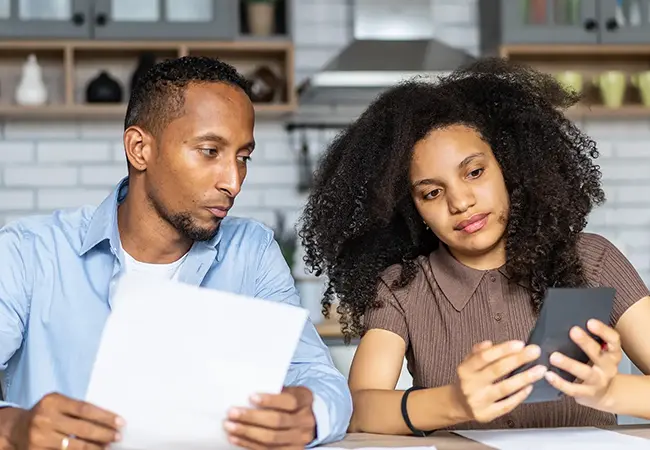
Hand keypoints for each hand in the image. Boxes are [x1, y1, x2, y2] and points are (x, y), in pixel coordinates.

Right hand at [9, 392, 123, 449]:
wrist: (16, 429)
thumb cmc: (45, 413)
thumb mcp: (58, 404)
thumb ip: (77, 409)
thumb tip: (107, 419)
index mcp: (53, 401)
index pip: (84, 409)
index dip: (104, 416)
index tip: (120, 422)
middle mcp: (45, 419)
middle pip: (82, 428)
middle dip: (103, 434)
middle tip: (118, 436)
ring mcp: (39, 437)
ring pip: (74, 446)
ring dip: (94, 447)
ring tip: (107, 447)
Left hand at [224, 386, 315, 448]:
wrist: (306, 421)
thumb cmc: (290, 402)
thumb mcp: (287, 391)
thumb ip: (273, 391)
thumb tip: (245, 392)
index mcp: (305, 400)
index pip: (290, 401)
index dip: (270, 400)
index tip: (251, 397)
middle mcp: (305, 420)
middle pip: (278, 421)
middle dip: (252, 417)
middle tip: (233, 413)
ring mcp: (300, 439)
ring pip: (272, 439)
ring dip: (247, 433)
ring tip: (230, 426)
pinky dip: (249, 444)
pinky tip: (237, 438)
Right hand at [455, 340, 546, 422]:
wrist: (459, 404)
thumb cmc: (469, 380)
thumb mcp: (469, 362)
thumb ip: (479, 352)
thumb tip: (489, 344)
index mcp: (465, 369)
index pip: (484, 357)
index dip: (503, 349)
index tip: (520, 344)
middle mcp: (470, 385)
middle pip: (496, 370)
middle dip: (518, 360)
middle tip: (535, 352)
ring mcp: (479, 401)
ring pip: (505, 388)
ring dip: (524, 378)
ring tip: (539, 370)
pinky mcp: (487, 414)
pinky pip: (507, 404)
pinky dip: (520, 395)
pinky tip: (530, 387)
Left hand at [545, 319, 621, 410]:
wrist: (604, 394)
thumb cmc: (596, 366)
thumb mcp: (599, 352)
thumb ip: (589, 340)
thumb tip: (565, 322)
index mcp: (612, 353)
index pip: (613, 340)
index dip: (603, 331)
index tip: (590, 322)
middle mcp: (608, 367)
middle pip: (598, 354)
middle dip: (586, 342)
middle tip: (573, 331)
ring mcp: (599, 381)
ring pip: (585, 372)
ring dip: (569, 364)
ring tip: (554, 356)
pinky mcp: (587, 393)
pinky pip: (573, 389)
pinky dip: (560, 383)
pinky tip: (548, 375)